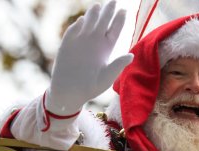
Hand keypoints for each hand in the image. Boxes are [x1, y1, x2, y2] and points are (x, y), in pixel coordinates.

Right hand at [46, 0, 132, 114]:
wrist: (69, 93)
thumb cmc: (90, 88)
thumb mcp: (106, 77)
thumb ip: (117, 66)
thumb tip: (131, 55)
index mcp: (106, 48)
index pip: (114, 30)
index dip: (119, 20)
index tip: (124, 10)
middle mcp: (94, 42)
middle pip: (103, 23)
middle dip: (108, 11)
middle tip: (113, 1)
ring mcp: (80, 42)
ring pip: (87, 24)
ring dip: (92, 16)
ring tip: (97, 7)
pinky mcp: (66, 45)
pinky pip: (72, 33)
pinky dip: (76, 27)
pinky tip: (81, 22)